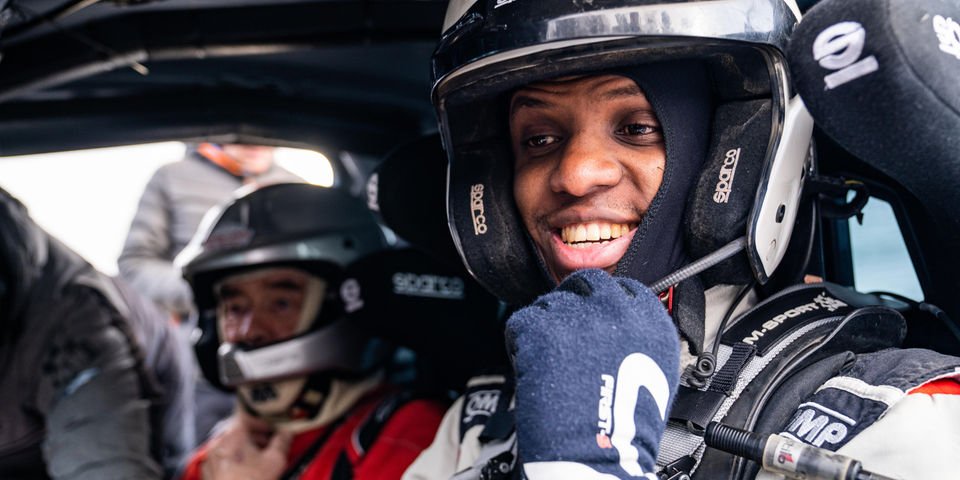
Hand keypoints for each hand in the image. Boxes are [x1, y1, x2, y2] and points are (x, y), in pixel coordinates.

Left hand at [201, 416, 291, 479]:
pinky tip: (247, 471)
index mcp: (233, 433)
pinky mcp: (208, 473)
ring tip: (260, 460)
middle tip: (271, 444)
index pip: (248, 416)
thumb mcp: (276, 460)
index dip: (264, 421)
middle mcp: (218, 442)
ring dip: (246, 448)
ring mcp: (210, 458)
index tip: (275, 429)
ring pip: (230, 445)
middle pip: (239, 430)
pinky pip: (223, 459)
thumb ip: (282, 441)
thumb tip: (287, 432)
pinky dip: (235, 460)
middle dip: (257, 436)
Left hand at [506, 269, 679, 478]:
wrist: (597, 457)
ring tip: (552, 365)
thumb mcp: (652, 372)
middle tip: (564, 338)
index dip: (602, 305)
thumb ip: (636, 336)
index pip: (623, 287)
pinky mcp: (543, 330)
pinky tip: (535, 370)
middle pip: (586, 284)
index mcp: (650, 321)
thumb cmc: (622, 431)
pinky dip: (520, 346)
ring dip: (546, 328)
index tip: (593, 320)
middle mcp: (617, 310)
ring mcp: (578, 316)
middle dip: (572, 306)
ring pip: (550, 303)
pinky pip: (521, 323)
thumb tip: (617, 323)